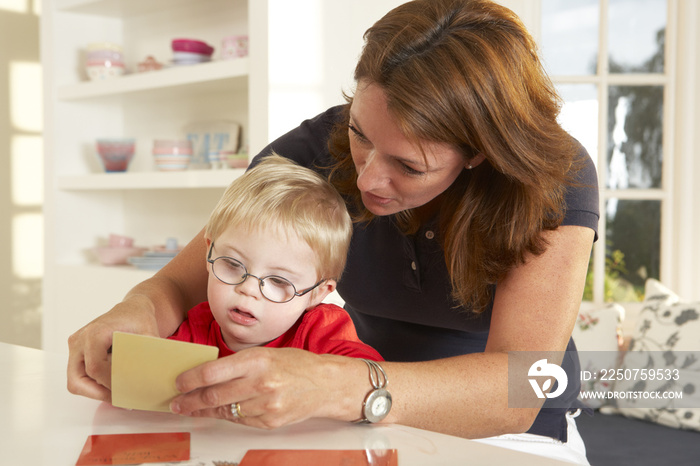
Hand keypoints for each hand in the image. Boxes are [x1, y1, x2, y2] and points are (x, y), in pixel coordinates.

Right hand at [66, 295, 159, 400]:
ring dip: (95, 390)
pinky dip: (94, 383)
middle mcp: (80, 339)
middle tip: (119, 399)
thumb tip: (149, 380)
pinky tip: (113, 383)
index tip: (126, 391)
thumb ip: (147, 356)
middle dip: (98, 393)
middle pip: (77, 380)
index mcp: (95, 333)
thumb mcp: (149, 335)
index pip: (95, 368)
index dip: (109, 384)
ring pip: (76, 381)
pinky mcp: (76, 351)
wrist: (132, 309)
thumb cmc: (139, 319)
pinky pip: (79, 375)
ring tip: (117, 393)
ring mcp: (75, 345)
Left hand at [170, 347, 364, 428]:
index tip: (178, 383)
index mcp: (258, 360)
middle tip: (176, 403)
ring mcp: (266, 405)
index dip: (190, 380)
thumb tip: (207, 374)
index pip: (213, 372)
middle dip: (190, 401)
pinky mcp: (270, 422)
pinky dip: (227, 416)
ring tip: (192, 409)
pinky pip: (240, 420)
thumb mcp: (267, 354)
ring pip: (224, 411)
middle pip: (214, 396)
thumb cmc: (296, 365)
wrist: (326, 384)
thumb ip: (239, 364)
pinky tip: (219, 413)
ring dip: (204, 412)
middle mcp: (261, 383)